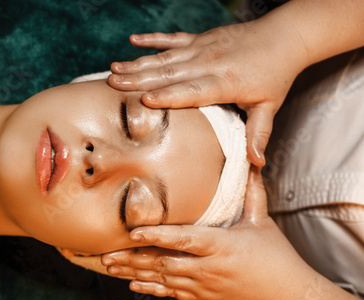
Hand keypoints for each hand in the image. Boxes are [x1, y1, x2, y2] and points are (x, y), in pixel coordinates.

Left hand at [101, 166, 316, 299]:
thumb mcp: (263, 221)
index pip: (184, 239)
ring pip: (163, 279)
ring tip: (110, 267)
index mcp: (222, 245)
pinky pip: (172, 293)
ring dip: (135, 273)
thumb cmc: (276, 256)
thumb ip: (252, 192)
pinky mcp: (204, 296)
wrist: (288, 296)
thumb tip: (252, 163)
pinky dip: (151, 289)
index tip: (133, 233)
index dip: (157, 237)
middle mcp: (209, 267)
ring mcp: (204, 285)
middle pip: (164, 263)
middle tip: (105, 254)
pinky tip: (132, 285)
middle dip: (133, 259)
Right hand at [108, 24, 308, 165]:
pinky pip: (172, 39)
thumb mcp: (270, 107)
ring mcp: (203, 48)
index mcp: (226, 83)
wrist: (285, 36)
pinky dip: (152, 40)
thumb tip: (256, 164)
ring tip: (114, 69)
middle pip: (170, 73)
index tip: (144, 100)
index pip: (192, 91)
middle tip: (113, 84)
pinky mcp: (200, 38)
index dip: (168, 96)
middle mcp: (210, 63)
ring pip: (165, 58)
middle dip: (139, 79)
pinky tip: (133, 40)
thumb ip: (258, 134)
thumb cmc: (275, 74)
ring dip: (138, 63)